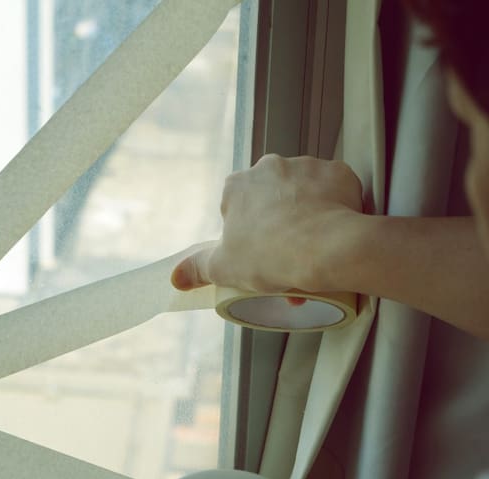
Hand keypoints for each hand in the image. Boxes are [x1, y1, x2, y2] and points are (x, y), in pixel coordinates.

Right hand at [171, 154, 363, 293]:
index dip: (247, 234)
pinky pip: (334, 189)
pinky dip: (335, 206)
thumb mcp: (224, 268)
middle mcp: (269, 167)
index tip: (259, 254)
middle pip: (271, 198)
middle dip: (277, 223)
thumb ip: (197, 269)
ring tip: (314, 248)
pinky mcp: (337, 172)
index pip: (237, 208)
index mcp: (237, 186)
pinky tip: (335, 230)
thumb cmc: (271, 256)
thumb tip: (176, 277)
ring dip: (306, 214)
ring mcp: (305, 166)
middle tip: (288, 256)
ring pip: (303, 192)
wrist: (327, 249)